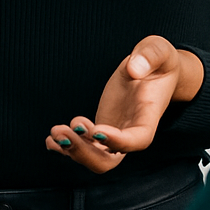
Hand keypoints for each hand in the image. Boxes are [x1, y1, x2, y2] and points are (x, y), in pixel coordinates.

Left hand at [46, 36, 203, 172]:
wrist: (154, 69)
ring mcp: (115, 133)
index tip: (97, 130)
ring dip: (73, 149)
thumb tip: (134, 69)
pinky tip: (51, 141)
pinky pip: (85, 146)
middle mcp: (131, 131)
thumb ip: (150, 56)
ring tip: (54, 132)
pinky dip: (67, 147)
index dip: (118, 141)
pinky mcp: (101, 128)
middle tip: (65, 132)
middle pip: (110, 160)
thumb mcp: (159, 50)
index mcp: (149, 116)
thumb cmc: (159, 60)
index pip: (137, 140)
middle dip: (85, 152)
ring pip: (95, 157)